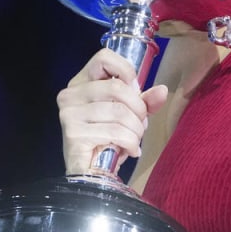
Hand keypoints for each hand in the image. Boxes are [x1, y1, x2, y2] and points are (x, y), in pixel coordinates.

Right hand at [57, 49, 169, 173]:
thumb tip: (161, 90)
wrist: (92, 173)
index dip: (127, 72)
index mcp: (81, 83)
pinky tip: (130, 151)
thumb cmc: (108, 140)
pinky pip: (116, 132)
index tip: (136, 93)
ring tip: (134, 140)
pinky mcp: (74, 133)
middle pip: (118, 88)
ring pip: (120, 112)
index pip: (104, 57)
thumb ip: (145, 101)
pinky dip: (131, 143)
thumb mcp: (129, 116)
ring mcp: (69, 114)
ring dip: (136, 130)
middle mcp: (70, 94)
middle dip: (138, 110)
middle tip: (140, 125)